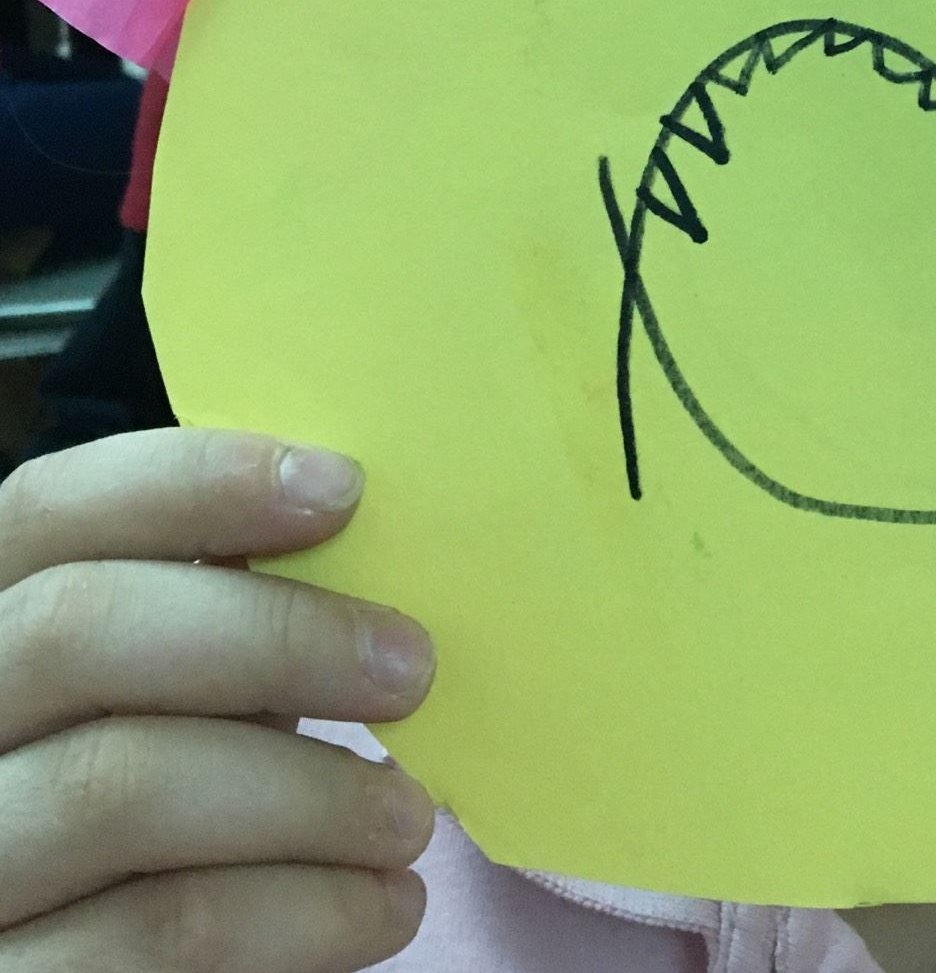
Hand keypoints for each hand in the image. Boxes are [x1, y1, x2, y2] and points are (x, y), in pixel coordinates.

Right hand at [0, 430, 435, 969]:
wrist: (112, 958)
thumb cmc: (168, 790)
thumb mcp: (171, 687)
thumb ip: (222, 613)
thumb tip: (370, 541)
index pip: (54, 507)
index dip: (195, 480)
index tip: (343, 488)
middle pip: (82, 629)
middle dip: (270, 634)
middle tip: (411, 668)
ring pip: (121, 786)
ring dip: (308, 795)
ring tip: (409, 817)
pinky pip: (160, 932)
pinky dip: (301, 915)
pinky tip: (381, 908)